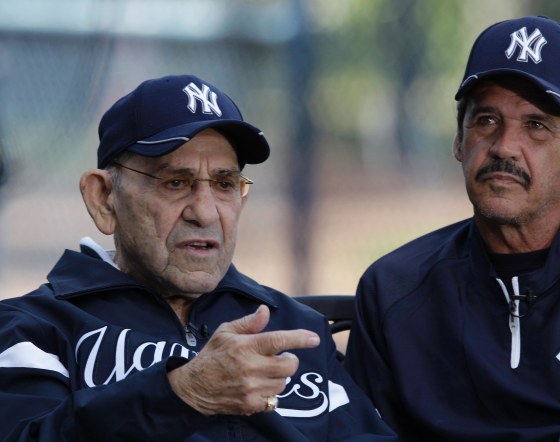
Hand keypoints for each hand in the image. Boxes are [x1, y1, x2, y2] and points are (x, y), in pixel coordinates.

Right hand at [168, 304, 319, 415]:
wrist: (193, 386)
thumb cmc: (211, 355)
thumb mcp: (225, 332)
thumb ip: (249, 323)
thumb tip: (265, 310)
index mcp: (246, 346)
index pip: (280, 340)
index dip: (300, 338)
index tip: (314, 338)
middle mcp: (251, 367)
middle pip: (289, 365)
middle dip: (290, 360)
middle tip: (280, 357)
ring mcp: (251, 388)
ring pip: (283, 383)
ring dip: (279, 376)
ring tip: (265, 372)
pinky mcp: (250, 404)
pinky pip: (274, 400)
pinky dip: (271, 393)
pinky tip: (260, 386)